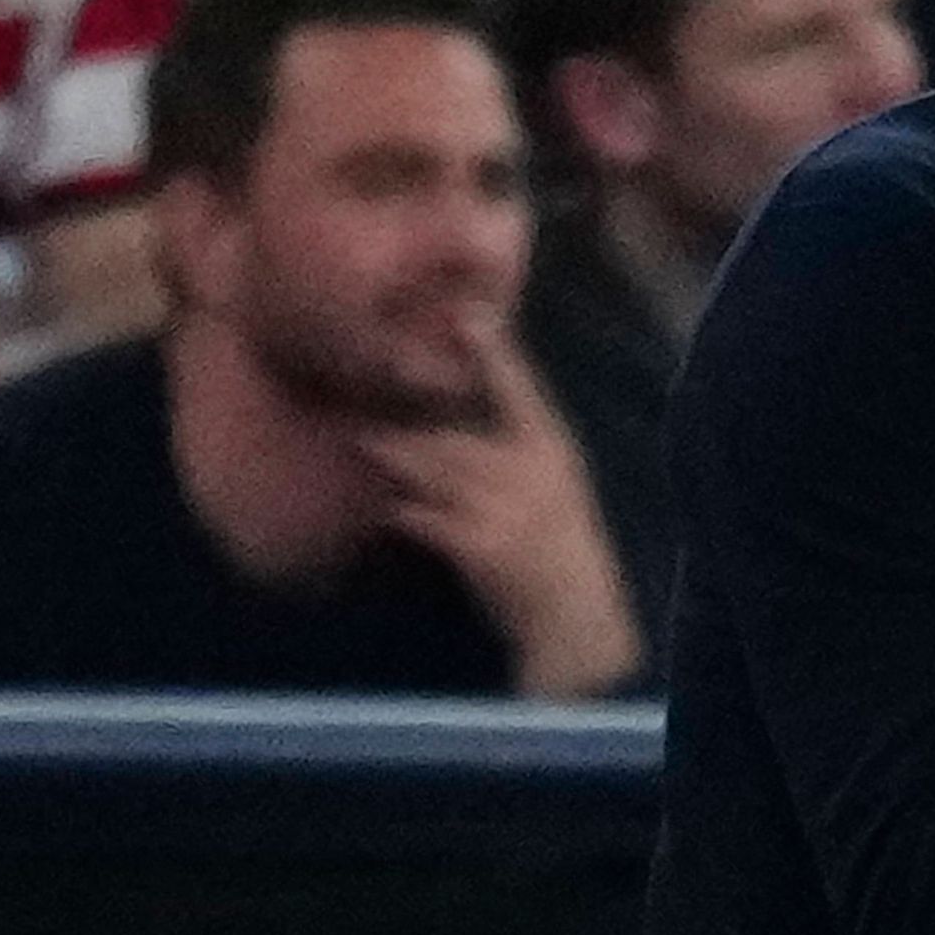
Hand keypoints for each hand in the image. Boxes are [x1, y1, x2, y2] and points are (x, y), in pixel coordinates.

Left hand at [353, 316, 644, 697]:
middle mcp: (531, 472)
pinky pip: (425, 519)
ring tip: (362, 441)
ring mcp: (505, 508)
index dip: (496, 352)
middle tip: (366, 397)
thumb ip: (512, 459)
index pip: (523, 391)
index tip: (470, 314)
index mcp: (554, 452)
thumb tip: (448, 434)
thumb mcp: (553, 492)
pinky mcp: (479, 545)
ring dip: (394, 458)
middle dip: (409, 426)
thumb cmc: (560, 553)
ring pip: (434, 469)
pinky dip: (403, 514)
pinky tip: (388, 512)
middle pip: (454, 436)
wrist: (573, 619)